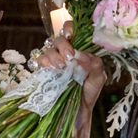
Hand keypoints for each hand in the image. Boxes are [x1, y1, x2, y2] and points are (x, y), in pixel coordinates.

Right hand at [34, 23, 106, 137]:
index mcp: (79, 49)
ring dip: (54, 55)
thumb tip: (82, 54)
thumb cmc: (89, 91)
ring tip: (61, 67)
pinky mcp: (44, 70)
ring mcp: (54, 60)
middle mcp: (65, 52)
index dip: (69, 28)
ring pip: (48, 48)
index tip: (70, 36)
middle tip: (68, 57)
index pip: (72, 29)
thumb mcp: (98, 78)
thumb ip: (95, 64)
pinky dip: (44, 62)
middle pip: (58, 38)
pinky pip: (39, 60)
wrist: (79, 109)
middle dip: (63, 45)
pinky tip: (52, 69)